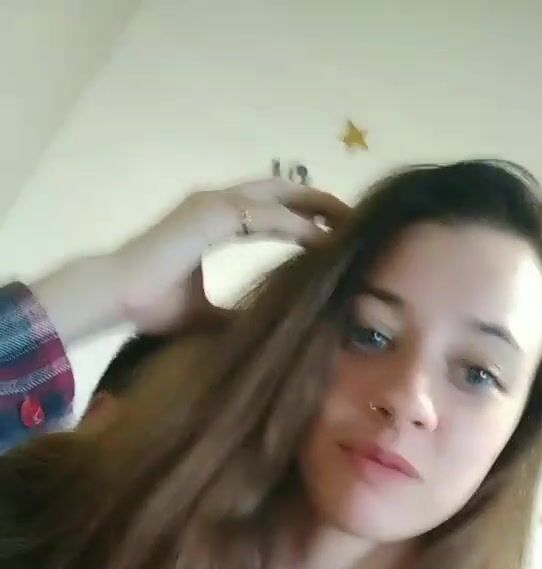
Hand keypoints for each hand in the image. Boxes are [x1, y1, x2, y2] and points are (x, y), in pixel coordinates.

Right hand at [115, 178, 348, 333]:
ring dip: (315, 207)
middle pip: (279, 189)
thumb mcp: (205, 312)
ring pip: (277, 196)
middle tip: (352, 217)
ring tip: (348, 223)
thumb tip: (261, 330)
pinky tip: (322, 238)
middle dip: (317, 199)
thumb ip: (233, 314)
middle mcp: (214, 202)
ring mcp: (211, 203)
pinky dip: (295, 224)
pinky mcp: (210, 215)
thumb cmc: (150, 303)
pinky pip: (263, 215)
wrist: (115, 295)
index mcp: (212, 219)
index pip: (268, 207)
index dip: (302, 214)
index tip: (334, 228)